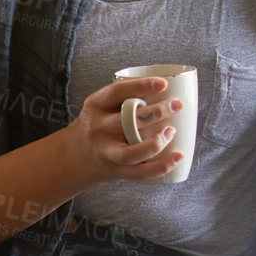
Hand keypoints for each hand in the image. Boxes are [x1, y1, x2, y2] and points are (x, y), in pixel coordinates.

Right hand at [65, 76, 185, 184]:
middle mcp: (98, 129)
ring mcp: (106, 152)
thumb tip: (172, 85)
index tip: (163, 83)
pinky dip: (161, 166)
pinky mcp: (116, 171)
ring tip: (172, 131)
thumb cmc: (102, 123)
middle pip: (127, 121)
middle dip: (156, 112)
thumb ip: (127, 96)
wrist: (76, 155)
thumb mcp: (104, 104)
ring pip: (131, 153)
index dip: (140, 86)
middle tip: (178, 105)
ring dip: (156, 143)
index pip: (116, 93)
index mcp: (96, 106)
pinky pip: (140, 172)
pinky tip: (178, 157)